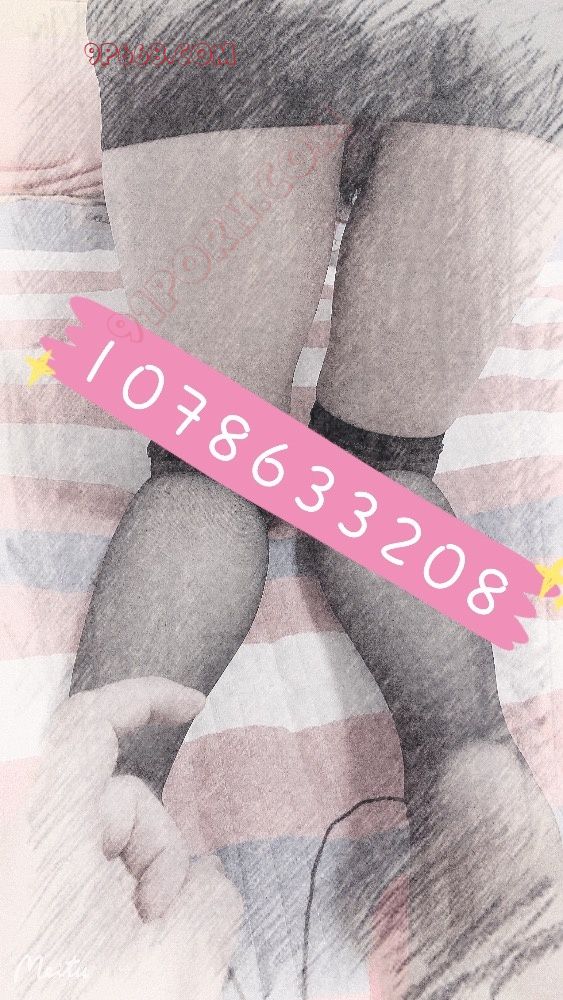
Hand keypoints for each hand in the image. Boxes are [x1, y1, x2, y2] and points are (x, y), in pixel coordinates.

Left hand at [17, 678, 241, 999]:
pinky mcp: (25, 903)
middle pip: (117, 800)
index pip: (86, 723)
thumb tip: (205, 885)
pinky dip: (112, 906)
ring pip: (104, 846)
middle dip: (158, 850)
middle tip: (162, 922)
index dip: (142, 696)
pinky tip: (118, 957)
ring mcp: (23, 875)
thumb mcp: (175, 968)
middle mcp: (26, 845)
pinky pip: (85, 878)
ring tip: (137, 950)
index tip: (193, 705)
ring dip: (137, 889)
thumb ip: (210, 903)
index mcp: (48, 838)